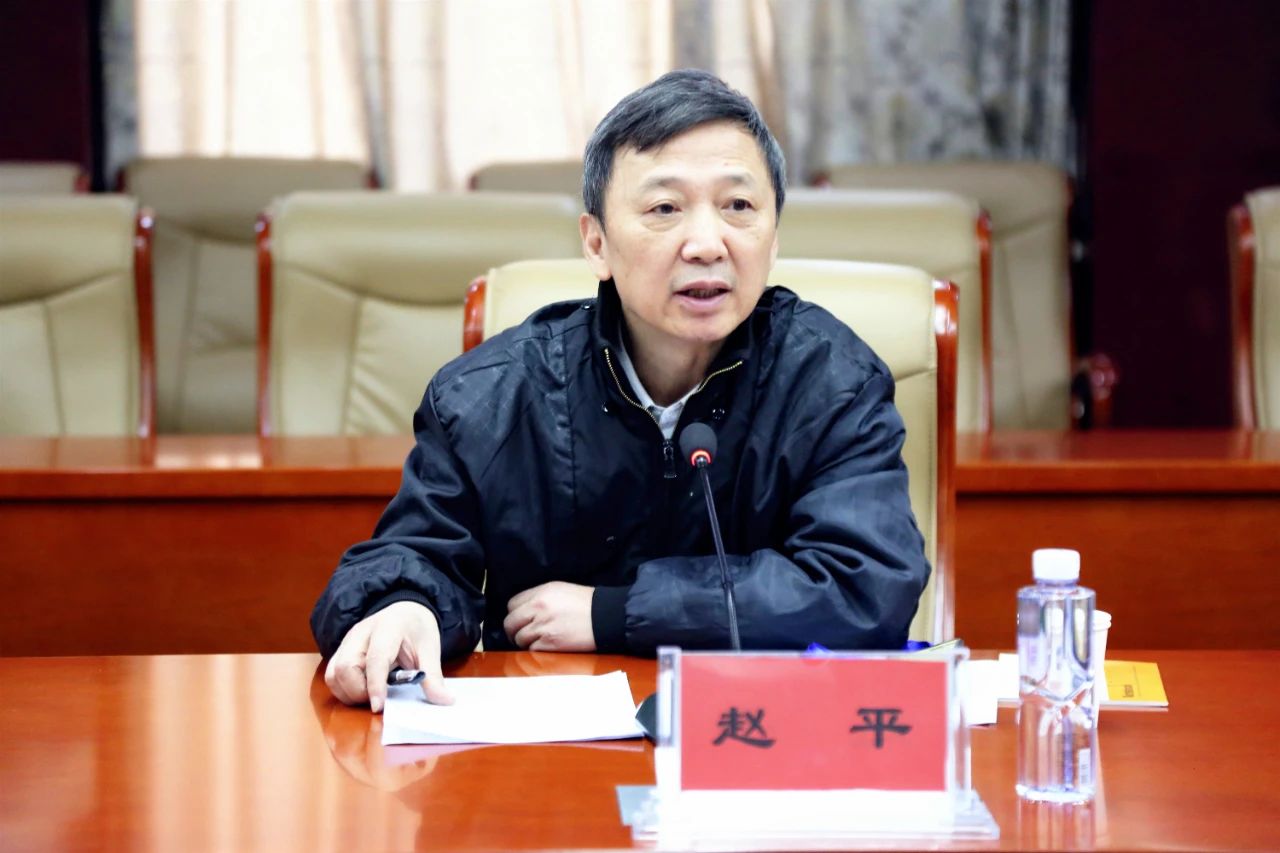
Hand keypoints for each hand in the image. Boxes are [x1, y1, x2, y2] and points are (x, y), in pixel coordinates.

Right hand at [324, 601, 452, 711]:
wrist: (405, 611)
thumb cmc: (416, 629)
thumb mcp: (430, 649)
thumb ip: (433, 675)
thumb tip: (444, 701)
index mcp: (388, 627)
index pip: (376, 658)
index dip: (375, 684)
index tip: (379, 707)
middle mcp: (361, 632)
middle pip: (345, 667)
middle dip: (358, 692)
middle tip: (379, 700)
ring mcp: (348, 641)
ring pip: (333, 673)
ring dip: (349, 693)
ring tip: (371, 695)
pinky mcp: (341, 650)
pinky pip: (332, 675)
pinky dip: (344, 690)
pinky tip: (363, 690)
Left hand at [503, 582, 595, 651]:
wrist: (606, 616)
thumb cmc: (586, 603)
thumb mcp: (560, 590)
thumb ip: (540, 598)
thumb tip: (523, 610)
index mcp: (541, 593)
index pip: (512, 604)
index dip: (515, 614)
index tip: (521, 619)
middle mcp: (538, 608)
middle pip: (510, 623)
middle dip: (514, 630)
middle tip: (522, 634)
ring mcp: (543, 626)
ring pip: (519, 638)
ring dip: (526, 642)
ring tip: (538, 640)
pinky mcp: (550, 643)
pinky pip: (531, 649)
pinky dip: (537, 650)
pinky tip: (548, 646)